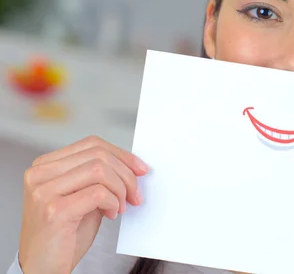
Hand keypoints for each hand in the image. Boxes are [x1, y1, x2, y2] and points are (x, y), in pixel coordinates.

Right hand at [18, 136, 148, 273]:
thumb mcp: (82, 196)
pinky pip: (98, 193)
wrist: (44, 269)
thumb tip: (132, 165)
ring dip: (120, 189)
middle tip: (135, 195)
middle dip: (126, 174)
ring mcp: (44, 191)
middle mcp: (39, 174)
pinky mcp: (53, 210)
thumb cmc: (65, 234)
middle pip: (98, 155)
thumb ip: (99, 177)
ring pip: (100, 170)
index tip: (140, 169)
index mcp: (45, 166)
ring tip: (120, 207)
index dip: (122, 154)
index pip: (92, 144)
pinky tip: (111, 214)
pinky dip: (113, 202)